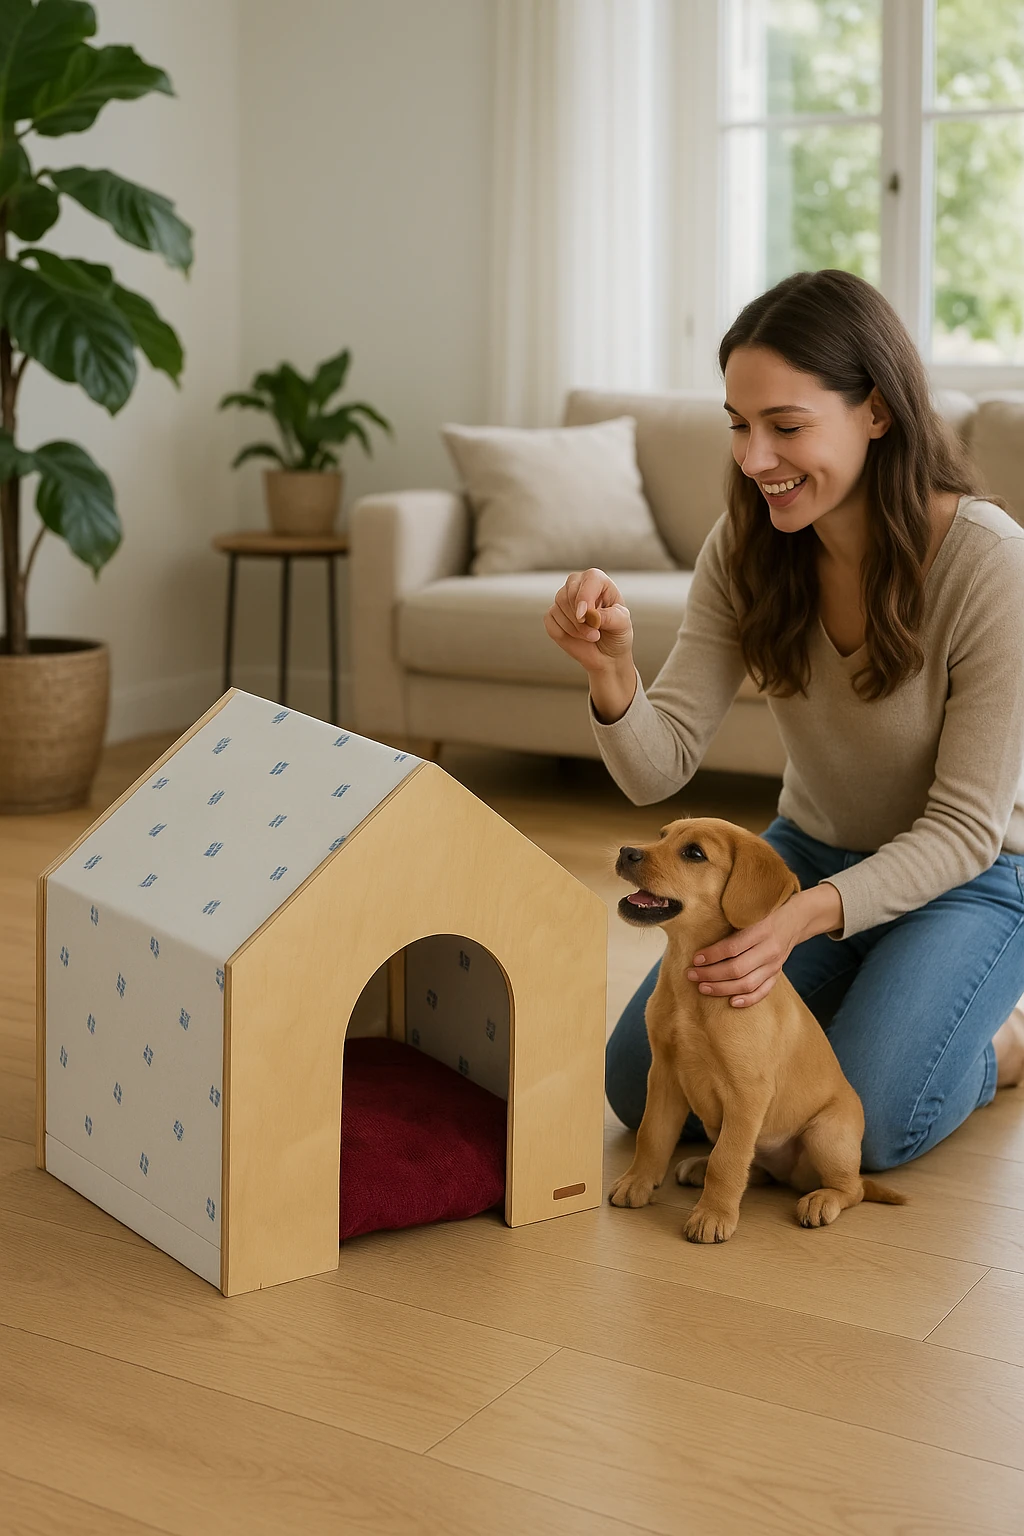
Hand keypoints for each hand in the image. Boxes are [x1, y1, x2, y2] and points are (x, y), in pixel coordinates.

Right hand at [544, 568, 634, 674]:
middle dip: (580, 620)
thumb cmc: (616, 632)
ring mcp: (562, 600)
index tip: (584, 617)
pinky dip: (564, 634)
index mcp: (597, 580)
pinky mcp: (552, 615)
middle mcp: (577, 585)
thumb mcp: (622, 624)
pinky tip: (578, 637)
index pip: (589, 579)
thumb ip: (611, 617)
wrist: (607, 652)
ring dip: (574, 629)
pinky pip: (550, 622)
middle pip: (567, 595)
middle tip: (595, 634)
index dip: (584, 598)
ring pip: (558, 610)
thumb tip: (591, 615)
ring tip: (591, 636)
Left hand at [686, 885, 841, 1007]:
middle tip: (691, 975)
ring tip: (702, 987)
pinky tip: (731, 1002)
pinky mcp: (777, 973)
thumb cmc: (766, 910)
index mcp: (761, 929)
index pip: (733, 947)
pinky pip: (764, 991)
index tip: (695, 959)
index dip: (712, 955)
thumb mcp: (751, 909)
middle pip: (737, 969)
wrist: (798, 917)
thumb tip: (700, 930)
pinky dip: (748, 1000)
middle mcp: (770, 949)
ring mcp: (775, 964)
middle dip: (711, 974)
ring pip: (747, 984)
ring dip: (722, 988)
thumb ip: (732, 919)